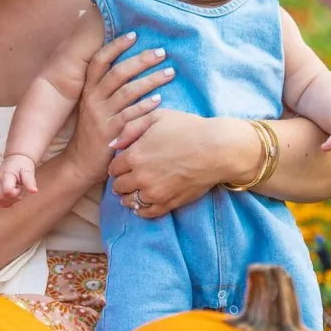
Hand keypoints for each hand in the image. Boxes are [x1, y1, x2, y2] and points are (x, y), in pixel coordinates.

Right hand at [0, 153, 37, 206]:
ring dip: (8, 201)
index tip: (20, 188)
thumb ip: (30, 181)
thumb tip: (34, 191)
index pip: (6, 191)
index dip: (15, 194)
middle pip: (0, 197)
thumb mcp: (28, 171)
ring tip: (16, 194)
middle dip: (12, 198)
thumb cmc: (22, 165)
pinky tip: (12, 197)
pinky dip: (4, 201)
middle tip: (19, 191)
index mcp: (5, 174)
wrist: (16, 159)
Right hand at [62, 32, 174, 184]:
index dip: (115, 46)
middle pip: (118, 72)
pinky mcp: (111, 132)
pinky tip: (159, 99)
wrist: (80, 162)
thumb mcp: (92, 107)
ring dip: (150, 80)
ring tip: (169, 72)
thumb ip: (104, 88)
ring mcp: (101, 116)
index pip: (99, 61)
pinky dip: (145, 106)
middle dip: (141, 60)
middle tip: (162, 52)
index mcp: (88, 90)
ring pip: (128, 91)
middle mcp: (93, 99)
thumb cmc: (93, 132)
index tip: (134, 35)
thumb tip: (122, 66)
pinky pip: (130, 115)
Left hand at [107, 109, 225, 218]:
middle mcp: (140, 177)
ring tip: (136, 190)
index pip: (113, 168)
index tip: (125, 164)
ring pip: (130, 201)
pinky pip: (146, 213)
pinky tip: (145, 202)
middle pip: (118, 187)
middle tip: (128, 177)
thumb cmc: (188, 129)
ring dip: (130, 196)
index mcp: (134, 155)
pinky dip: (142, 209)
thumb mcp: (157, 117)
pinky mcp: (168, 203)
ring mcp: (154, 193)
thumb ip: (130, 128)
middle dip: (122, 181)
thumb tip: (113, 144)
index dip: (118, 165)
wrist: (217, 149)